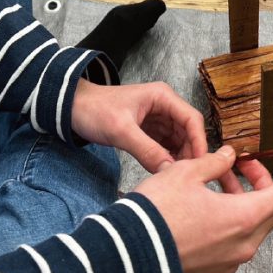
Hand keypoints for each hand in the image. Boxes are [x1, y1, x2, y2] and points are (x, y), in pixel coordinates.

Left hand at [71, 79, 207, 171]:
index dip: (200, 141)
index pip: (192, 119)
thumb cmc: (94, 110)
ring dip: (180, 157)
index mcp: (163, 97)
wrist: (71, 108)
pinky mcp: (150, 130)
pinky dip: (168, 158)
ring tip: (177, 176)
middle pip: (189, 131)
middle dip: (191, 152)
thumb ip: (147, 150)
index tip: (200, 163)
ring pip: (179, 141)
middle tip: (188, 175)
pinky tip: (166, 171)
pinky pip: (166, 146)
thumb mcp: (121, 131)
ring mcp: (158, 119)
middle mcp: (165, 106)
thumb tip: (169, 170)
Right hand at [134, 145, 272, 272]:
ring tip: (216, 176)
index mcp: (246, 217)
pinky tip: (208, 201)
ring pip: (251, 222)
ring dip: (242, 196)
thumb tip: (227, 155)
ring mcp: (231, 258)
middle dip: (261, 180)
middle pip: (270, 207)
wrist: (128, 251)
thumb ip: (215, 161)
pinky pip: (235, 237)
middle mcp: (245, 243)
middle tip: (243, 162)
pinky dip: (231, 215)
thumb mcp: (187, 172)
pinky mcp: (216, 266)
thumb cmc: (157, 213)